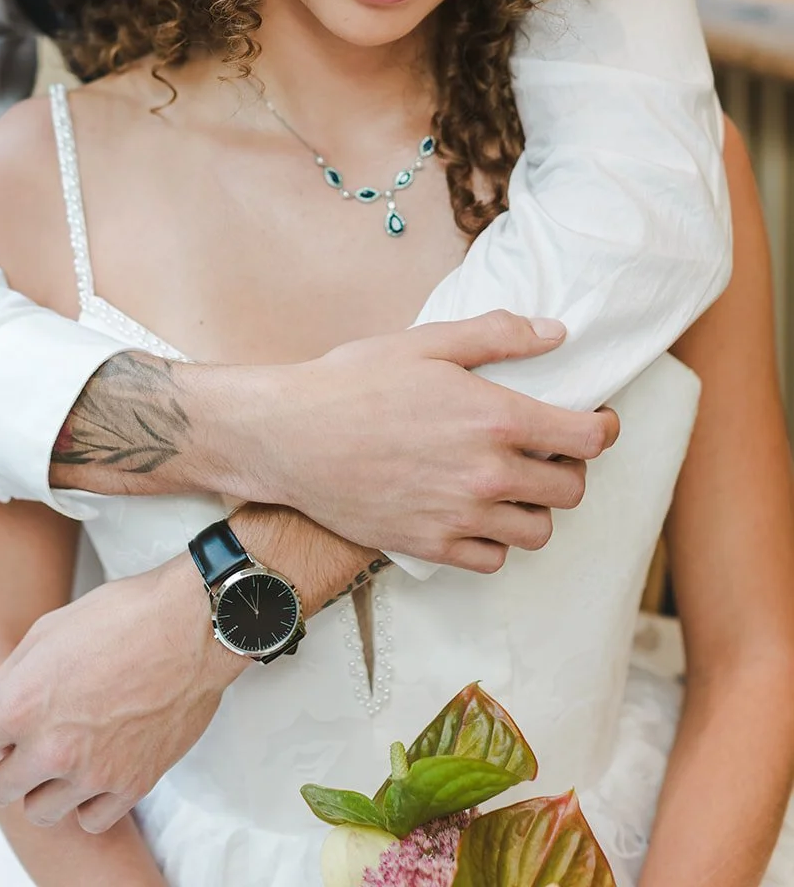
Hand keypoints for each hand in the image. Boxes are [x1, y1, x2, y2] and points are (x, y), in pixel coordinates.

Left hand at [0, 553, 242, 832]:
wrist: (192, 626)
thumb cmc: (121, 615)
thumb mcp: (50, 629)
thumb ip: (14, 675)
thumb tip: (1, 704)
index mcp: (19, 704)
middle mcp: (49, 747)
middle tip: (16, 747)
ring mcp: (92, 772)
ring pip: (41, 811)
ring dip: (42, 788)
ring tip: (61, 757)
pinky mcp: (132, 785)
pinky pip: (90, 820)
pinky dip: (85, 802)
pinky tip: (94, 773)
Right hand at [238, 311, 618, 570]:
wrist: (289, 436)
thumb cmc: (353, 382)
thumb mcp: (427, 343)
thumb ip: (497, 336)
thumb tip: (556, 333)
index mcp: (495, 419)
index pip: (587, 439)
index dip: (602, 428)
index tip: (594, 421)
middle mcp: (487, 475)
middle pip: (570, 490)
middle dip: (567, 467)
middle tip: (544, 449)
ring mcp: (460, 517)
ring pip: (537, 531)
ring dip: (534, 507)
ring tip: (510, 483)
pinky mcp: (431, 546)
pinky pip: (492, 560)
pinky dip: (495, 540)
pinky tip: (475, 512)